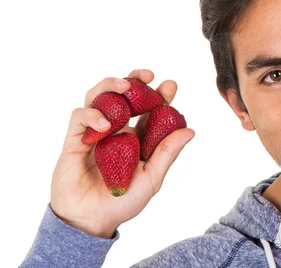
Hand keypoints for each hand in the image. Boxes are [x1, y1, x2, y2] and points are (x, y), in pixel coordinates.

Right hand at [50, 69, 194, 237]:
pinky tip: (106, 125)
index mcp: (137, 137)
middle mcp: (116, 130)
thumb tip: (190, 130)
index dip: (159, 95)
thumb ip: (167, 153)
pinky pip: (80, 116)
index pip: (149, 110)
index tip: (170, 85)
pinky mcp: (74, 139)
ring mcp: (95, 132)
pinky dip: (92, 114)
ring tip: (125, 86)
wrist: (90, 221)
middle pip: (123, 95)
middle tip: (148, 75)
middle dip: (135, 80)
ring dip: (111, 86)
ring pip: (99, 97)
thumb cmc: (122, 202)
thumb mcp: (151, 178)